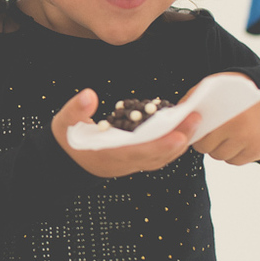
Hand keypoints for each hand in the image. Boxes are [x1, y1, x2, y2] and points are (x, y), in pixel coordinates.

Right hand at [51, 89, 200, 178]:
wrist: (63, 162)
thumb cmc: (66, 139)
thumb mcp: (64, 122)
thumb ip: (75, 109)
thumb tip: (89, 95)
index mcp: (108, 155)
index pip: (139, 152)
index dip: (160, 145)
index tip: (179, 134)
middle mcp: (123, 163)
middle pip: (158, 156)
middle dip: (179, 139)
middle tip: (196, 119)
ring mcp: (130, 165)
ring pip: (161, 159)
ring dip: (179, 142)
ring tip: (195, 122)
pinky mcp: (134, 161)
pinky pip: (158, 156)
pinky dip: (172, 145)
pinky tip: (182, 130)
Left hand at [186, 75, 259, 165]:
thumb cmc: (235, 94)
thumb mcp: (213, 87)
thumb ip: (192, 99)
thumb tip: (175, 116)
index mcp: (225, 114)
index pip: (198, 137)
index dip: (194, 133)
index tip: (195, 128)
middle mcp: (240, 130)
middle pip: (207, 149)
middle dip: (205, 141)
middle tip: (210, 130)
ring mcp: (250, 143)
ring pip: (220, 156)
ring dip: (219, 148)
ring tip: (224, 132)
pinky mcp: (259, 152)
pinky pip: (235, 160)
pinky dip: (233, 153)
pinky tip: (236, 139)